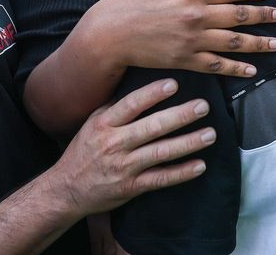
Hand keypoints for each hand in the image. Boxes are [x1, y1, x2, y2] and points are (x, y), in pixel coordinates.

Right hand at [50, 79, 214, 215]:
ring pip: (160, 152)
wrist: (66, 190)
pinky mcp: (131, 187)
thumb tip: (141, 84)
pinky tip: (200, 165)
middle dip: (180, 116)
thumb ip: (115, 107)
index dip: (152, 94)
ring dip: (188, 142)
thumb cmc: (83, 152)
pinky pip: (160, 179)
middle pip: (151, 127)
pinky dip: (181, 173)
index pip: (131, 105)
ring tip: (209, 134)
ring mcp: (123, 167)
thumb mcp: (92, 124)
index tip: (174, 84)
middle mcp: (114, 144)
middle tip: (203, 106)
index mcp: (104, 124)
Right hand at [86, 0, 275, 77]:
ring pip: (233, 42)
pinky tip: (251, 70)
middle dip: (262, 16)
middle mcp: (198, 17)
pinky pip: (217, 65)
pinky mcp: (186, 60)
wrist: (109, 34)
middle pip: (239, 16)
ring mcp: (193, 40)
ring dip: (258, 43)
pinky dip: (236, 68)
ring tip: (275, 45)